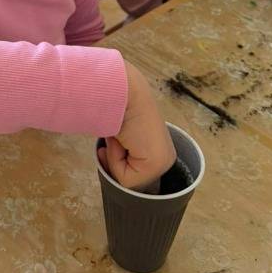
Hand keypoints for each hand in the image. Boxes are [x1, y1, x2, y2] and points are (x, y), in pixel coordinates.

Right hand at [98, 61, 174, 191]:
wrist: (123, 91)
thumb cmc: (118, 106)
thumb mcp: (121, 134)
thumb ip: (120, 149)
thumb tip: (105, 155)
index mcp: (160, 150)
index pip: (134, 173)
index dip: (116, 162)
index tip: (112, 142)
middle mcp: (165, 159)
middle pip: (131, 181)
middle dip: (115, 161)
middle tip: (115, 139)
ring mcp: (162, 163)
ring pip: (126, 181)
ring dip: (114, 158)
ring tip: (119, 136)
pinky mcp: (154, 165)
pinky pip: (125, 179)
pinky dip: (115, 159)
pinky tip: (120, 139)